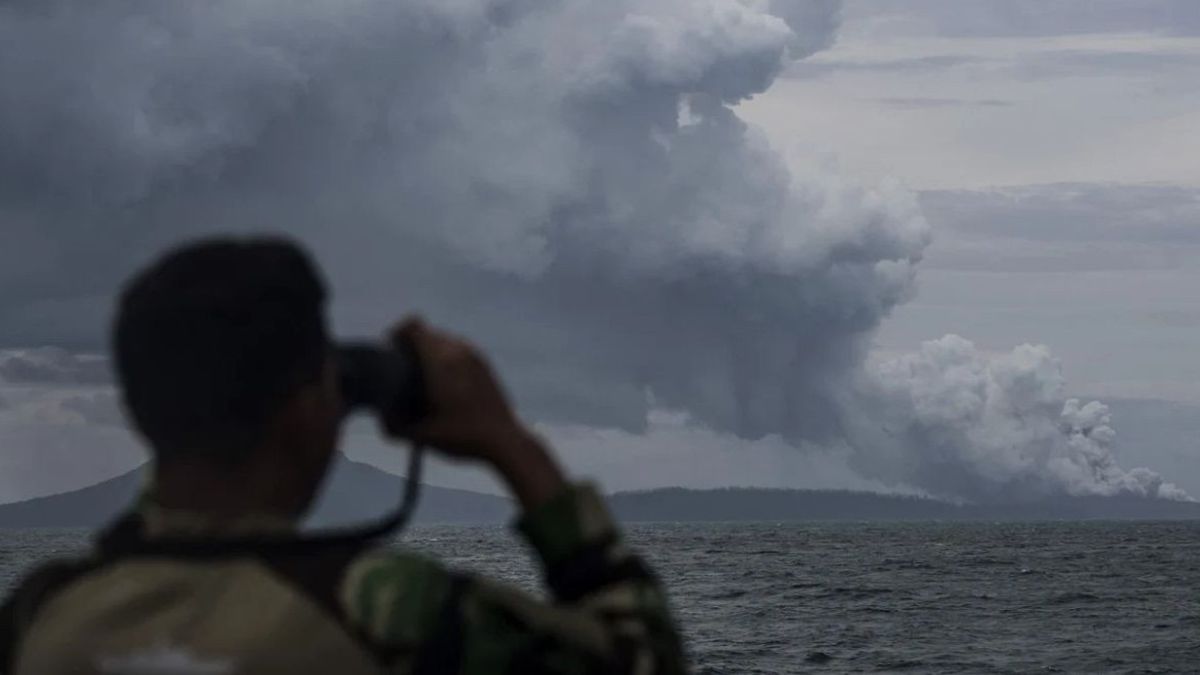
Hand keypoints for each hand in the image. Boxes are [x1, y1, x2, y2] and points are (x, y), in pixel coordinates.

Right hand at [385, 317, 566, 508]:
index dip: (397, 333)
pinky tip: (445, 386)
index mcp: (440, 361)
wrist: (505, 440)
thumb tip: (381, 415)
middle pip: (426, 332)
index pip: (414, 325)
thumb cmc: (463, 437)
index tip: (391, 353)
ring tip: (424, 380)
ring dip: (430, 353)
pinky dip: (446, 359)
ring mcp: (474, 355)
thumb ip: (395, 426)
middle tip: (403, 372)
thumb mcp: (422, 436)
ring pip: (443, 339)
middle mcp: (458, 351)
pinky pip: (457, 349)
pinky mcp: (484, 363)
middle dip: (411, 347)